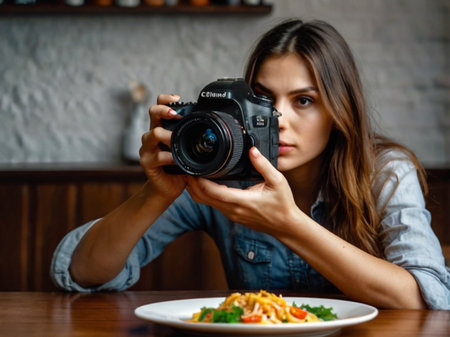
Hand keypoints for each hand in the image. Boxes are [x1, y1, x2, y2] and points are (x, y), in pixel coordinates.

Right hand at [139, 94, 186, 200]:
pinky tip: (175, 159)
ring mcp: (147, 149)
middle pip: (152, 113)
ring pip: (152, 134)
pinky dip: (168, 156)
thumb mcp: (187, 150)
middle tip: (176, 115)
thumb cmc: (178, 167)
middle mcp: (152, 136)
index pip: (159, 107)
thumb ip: (193, 139)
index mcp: (162, 129)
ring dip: (166, 135)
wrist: (167, 188)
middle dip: (164, 110)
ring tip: (175, 140)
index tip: (178, 100)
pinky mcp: (147, 163)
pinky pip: (157, 156)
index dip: (166, 100)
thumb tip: (215, 129)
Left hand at [186, 147, 301, 236]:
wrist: (286, 226)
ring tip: (193, 174)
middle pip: (203, 198)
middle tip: (187, 169)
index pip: (212, 192)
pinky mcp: (232, 215)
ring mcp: (231, 214)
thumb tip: (252, 150)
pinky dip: (205, 195)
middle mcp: (232, 210)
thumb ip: (263, 165)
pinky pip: (213, 205)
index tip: (192, 169)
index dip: (198, 181)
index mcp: (241, 201)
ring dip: (196, 190)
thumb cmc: (282, 204)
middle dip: (192, 184)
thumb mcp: (277, 181)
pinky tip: (205, 184)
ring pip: (206, 203)